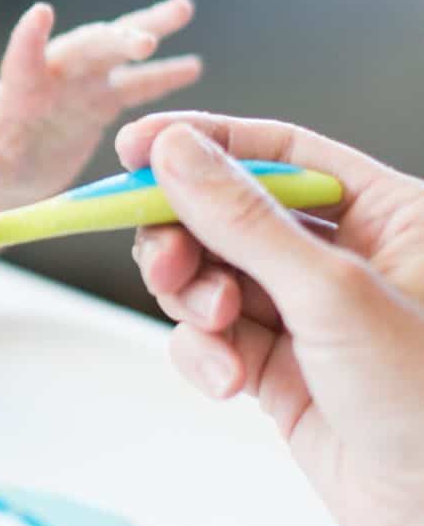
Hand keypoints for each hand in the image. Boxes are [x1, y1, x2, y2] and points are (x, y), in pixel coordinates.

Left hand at [0, 0, 200, 206]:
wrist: (10, 161)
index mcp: (19, 87)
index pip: (21, 56)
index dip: (28, 37)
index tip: (40, 12)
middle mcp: (53, 74)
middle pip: (84, 49)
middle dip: (112, 41)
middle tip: (144, 40)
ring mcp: (81, 82)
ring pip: (116, 50)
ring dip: (148, 28)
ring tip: (183, 8)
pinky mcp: (102, 98)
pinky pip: (135, 84)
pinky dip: (162, 75)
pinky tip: (194, 65)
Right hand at [121, 112, 423, 525]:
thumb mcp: (331, 293)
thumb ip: (244, 218)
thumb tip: (177, 151)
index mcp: (388, 215)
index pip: (282, 150)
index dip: (206, 143)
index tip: (137, 147)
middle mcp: (348, 259)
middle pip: (231, 213)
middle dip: (189, 236)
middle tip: (167, 261)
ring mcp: (311, 318)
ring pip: (214, 277)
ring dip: (194, 299)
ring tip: (214, 329)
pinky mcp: (282, 374)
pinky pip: (215, 341)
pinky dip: (204, 356)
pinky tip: (227, 382)